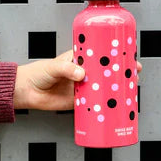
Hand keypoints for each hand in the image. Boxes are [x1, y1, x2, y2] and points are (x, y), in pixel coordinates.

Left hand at [14, 50, 142, 110]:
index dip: (114, 54)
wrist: (27, 92)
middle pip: (107, 72)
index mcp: (79, 59)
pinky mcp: (80, 102)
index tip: (127, 54)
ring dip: (116, 89)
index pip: (101, 55)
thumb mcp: (53, 66)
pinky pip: (96, 104)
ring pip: (104, 88)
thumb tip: (81, 74)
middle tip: (134, 73)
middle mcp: (84, 73)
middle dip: (122, 72)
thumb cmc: (38, 73)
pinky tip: (115, 105)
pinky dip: (105, 105)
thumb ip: (66, 69)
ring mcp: (83, 87)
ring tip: (129, 88)